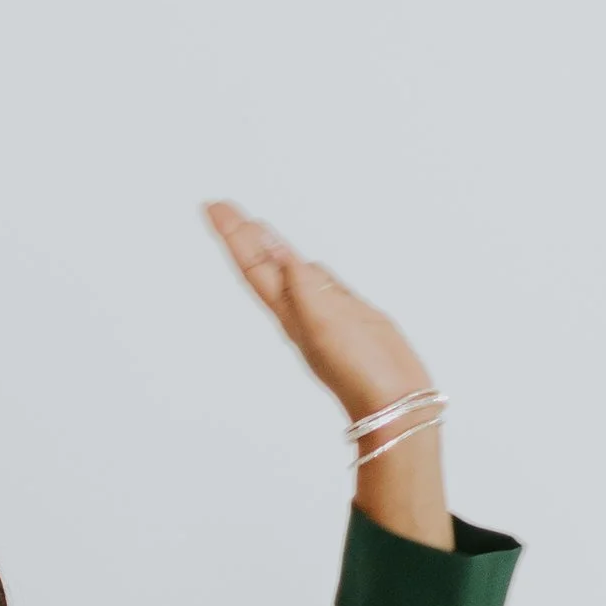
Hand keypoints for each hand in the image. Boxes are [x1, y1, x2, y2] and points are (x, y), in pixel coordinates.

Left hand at [202, 200, 431, 423]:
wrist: (393, 400)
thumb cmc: (358, 370)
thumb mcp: (325, 325)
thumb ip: (303, 288)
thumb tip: (283, 256)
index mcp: (289, 311)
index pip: (254, 264)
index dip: (233, 235)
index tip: (213, 207)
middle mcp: (300, 308)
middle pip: (264, 263)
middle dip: (242, 234)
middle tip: (220, 206)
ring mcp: (324, 311)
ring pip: (288, 270)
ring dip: (268, 247)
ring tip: (252, 226)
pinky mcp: (348, 313)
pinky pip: (317, 281)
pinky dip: (302, 265)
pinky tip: (296, 259)